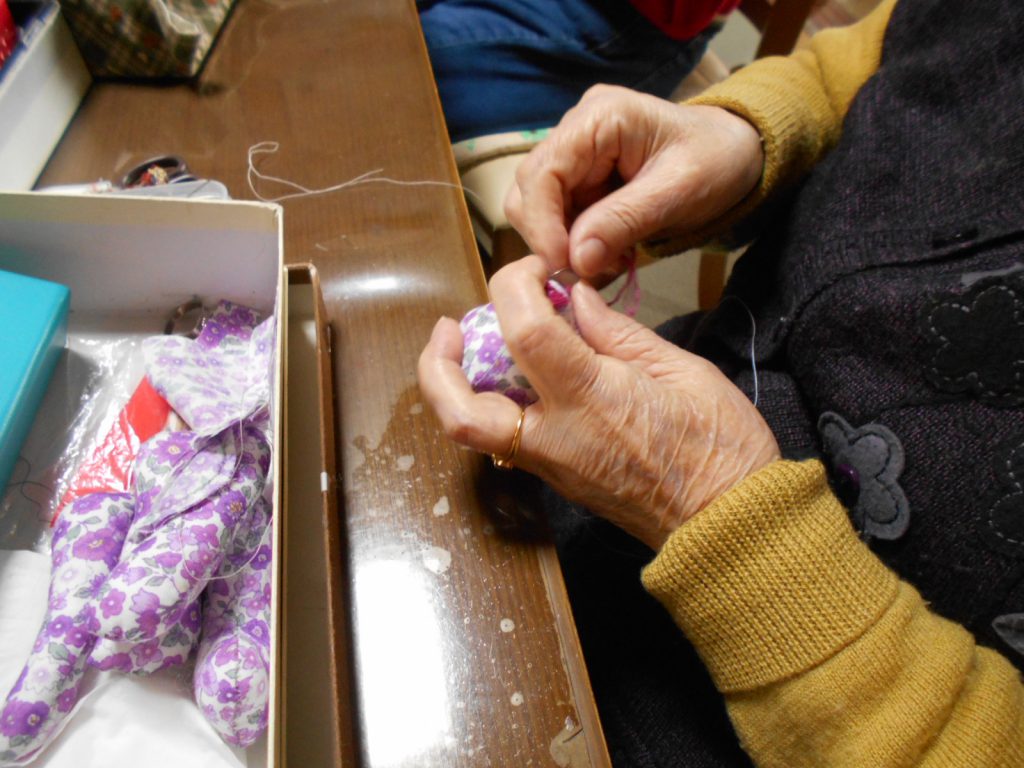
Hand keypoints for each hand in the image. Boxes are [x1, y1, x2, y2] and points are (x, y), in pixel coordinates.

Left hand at [418, 256, 779, 549]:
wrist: (730, 527)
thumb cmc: (722, 448)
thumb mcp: (682, 371)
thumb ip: (618, 333)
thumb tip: (573, 300)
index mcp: (592, 399)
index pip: (524, 330)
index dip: (515, 286)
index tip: (535, 271)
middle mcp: (556, 438)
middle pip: (459, 410)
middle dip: (437, 364)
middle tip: (450, 327)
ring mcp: (551, 467)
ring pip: (472, 432)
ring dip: (455, 386)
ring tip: (472, 346)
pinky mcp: (557, 481)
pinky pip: (503, 441)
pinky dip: (491, 402)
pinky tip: (513, 376)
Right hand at [505, 85, 763, 280]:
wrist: (736, 153)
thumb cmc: (716, 161)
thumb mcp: (679, 191)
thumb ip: (625, 221)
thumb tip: (576, 260)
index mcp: (600, 117)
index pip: (542, 173)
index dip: (543, 225)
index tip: (564, 266)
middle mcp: (576, 129)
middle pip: (529, 191)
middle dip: (551, 238)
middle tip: (591, 271)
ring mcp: (574, 153)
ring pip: (536, 209)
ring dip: (563, 245)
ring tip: (608, 261)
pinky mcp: (578, 177)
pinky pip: (558, 218)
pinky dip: (576, 244)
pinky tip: (609, 253)